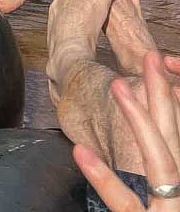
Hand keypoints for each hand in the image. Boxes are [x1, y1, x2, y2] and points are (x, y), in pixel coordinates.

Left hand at [74, 51, 179, 210]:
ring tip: (118, 85)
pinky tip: (81, 151)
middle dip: (165, 97)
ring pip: (164, 165)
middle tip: (150, 55)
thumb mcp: (163, 200)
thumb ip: (159, 173)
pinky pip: (128, 207)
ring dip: (140, 122)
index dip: (168, 103)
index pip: (179, 138)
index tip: (158, 64)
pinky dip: (105, 178)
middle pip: (177, 140)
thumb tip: (145, 142)